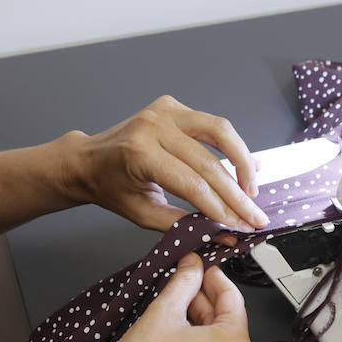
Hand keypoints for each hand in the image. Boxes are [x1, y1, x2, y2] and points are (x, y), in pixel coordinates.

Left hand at [61, 95, 268, 231]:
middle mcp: (153, 127)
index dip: (222, 208)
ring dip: (242, 161)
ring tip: (251, 190)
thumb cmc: (110, 187)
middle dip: (237, 194)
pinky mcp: (172, 107)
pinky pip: (212, 125)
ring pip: (219, 131)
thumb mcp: (143, 214)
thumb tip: (223, 235)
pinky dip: (230, 146)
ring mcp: (164, 111)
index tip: (241, 225)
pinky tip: (243, 165)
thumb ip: (185, 225)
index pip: (193, 185)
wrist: (87, 160)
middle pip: (209, 162)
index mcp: (139, 154)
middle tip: (254, 215)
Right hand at [81, 253, 251, 341]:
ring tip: (172, 323)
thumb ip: (184, 282)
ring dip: (200, 333)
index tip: (200, 270)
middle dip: (204, 306)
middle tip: (180, 293)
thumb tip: (193, 266)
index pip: (233, 299)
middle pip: (227, 326)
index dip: (214, 279)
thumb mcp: (162, 313)